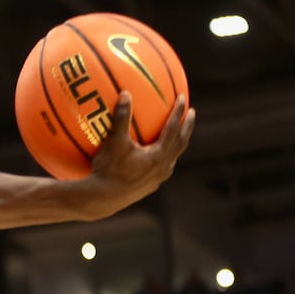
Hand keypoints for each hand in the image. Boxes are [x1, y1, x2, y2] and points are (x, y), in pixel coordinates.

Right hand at [84, 92, 194, 214]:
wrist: (103, 199)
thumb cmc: (109, 170)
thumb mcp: (114, 142)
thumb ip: (121, 118)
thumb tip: (125, 94)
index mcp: (159, 155)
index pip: (173, 128)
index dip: (178, 112)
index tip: (184, 98)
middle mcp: (163, 167)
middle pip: (181, 143)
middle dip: (187, 127)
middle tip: (191, 113)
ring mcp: (157, 179)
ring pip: (173, 158)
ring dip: (177, 143)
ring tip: (177, 135)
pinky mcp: (148, 188)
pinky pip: (161, 168)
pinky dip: (163, 158)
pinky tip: (153, 157)